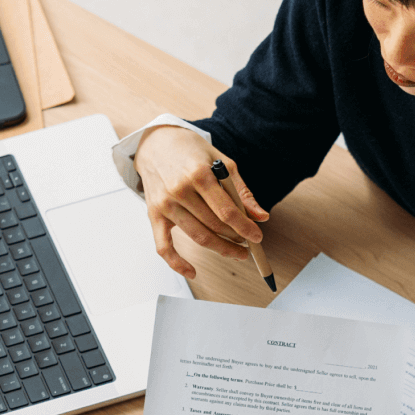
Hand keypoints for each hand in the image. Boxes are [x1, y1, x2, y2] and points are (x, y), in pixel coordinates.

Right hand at [132, 125, 267, 279]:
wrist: (155, 143)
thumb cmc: (190, 151)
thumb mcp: (222, 163)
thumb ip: (241, 191)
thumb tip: (261, 216)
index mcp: (199, 174)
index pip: (227, 212)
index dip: (245, 228)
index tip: (257, 237)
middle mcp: (180, 190)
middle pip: (214, 226)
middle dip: (236, 238)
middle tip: (248, 243)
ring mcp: (165, 204)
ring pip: (198, 237)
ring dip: (220, 248)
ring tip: (235, 251)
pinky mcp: (154, 214)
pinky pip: (164, 247)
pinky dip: (177, 263)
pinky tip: (192, 272)